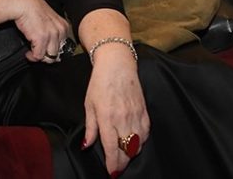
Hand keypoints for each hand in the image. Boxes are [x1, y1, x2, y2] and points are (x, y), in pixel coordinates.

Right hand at [10, 0, 70, 62]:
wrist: (22, 3)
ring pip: (49, 57)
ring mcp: (51, 35)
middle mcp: (60, 31)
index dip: (52, 50)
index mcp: (63, 26)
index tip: (45, 50)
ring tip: (32, 53)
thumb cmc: (31, 8)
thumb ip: (52, 29)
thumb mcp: (48, 18)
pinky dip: (32, 57)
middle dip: (46, 55)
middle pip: (57, 54)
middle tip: (37, 52)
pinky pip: (38, 56)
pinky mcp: (41, 39)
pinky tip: (28, 53)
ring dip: (40, 57)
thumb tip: (50, 44)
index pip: (64, 47)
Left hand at [82, 45, 149, 174]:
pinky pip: (145, 133)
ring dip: (131, 153)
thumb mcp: (89, 104)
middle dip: (122, 162)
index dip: (113, 163)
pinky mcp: (144, 112)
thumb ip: (90, 127)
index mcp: (107, 117)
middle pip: (126, 149)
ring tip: (124, 157)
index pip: (112, 147)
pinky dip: (141, 141)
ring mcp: (135, 115)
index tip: (112, 172)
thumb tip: (87, 145)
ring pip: (138, 144)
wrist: (117, 65)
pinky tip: (135, 143)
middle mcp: (123, 118)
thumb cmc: (99, 83)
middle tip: (116, 167)